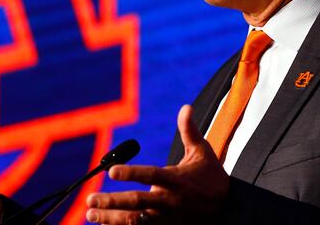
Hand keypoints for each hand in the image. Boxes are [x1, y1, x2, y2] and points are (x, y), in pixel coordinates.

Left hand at [85, 105, 228, 223]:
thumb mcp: (202, 151)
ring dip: (111, 218)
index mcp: (176, 179)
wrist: (229, 208)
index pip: (150, 175)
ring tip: (90, 214)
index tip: (111, 171)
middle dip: (112, 202)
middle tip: (91, 199)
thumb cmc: (211, 176)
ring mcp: (167, 217)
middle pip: (137, 202)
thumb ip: (189, 130)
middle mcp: (169, 200)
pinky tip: (105, 224)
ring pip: (135, 220)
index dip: (131, 173)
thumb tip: (186, 107)